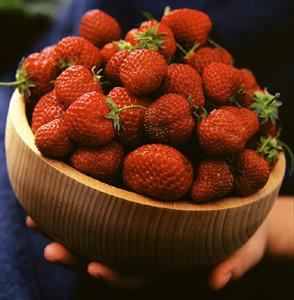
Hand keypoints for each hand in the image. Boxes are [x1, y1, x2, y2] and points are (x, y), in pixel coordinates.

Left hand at [25, 196, 293, 289]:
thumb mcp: (245, 243)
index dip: (117, 273)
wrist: (238, 203)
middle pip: (109, 251)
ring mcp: (141, 222)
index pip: (139, 272)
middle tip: (48, 247)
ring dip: (69, 224)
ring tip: (37, 217)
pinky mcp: (139, 200)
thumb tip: (217, 281)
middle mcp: (148, 243)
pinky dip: (85, 198)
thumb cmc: (242, 226)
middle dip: (77, 252)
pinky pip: (109, 201)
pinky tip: (64, 185)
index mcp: (168, 257)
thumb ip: (235, 261)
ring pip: (101, 227)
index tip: (93, 266)